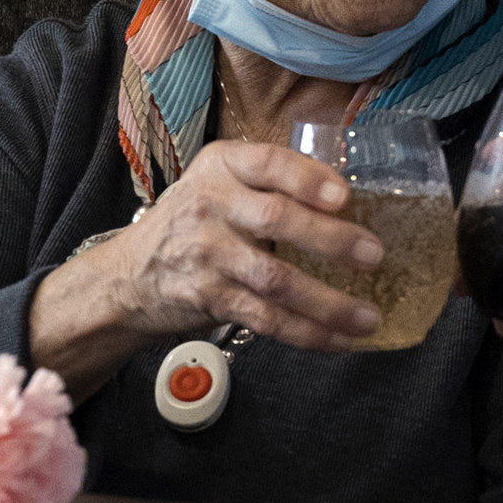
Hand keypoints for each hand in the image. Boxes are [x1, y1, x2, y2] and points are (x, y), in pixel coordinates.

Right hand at [29, 140, 382, 395]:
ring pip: (275, 279)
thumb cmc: (195, 221)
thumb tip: (352, 199)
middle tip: (373, 255)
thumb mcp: (221, 182)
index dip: (307, 178)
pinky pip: (265, 318)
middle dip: (330, 239)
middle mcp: (211, 205)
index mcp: (221, 167)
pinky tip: (340, 339)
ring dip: (327, 302)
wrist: (128, 274)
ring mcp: (208, 255)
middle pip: (276, 219)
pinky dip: (306, 332)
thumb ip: (271, 182)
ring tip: (368, 316)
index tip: (345, 196)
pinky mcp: (210, 299)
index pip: (267, 162)